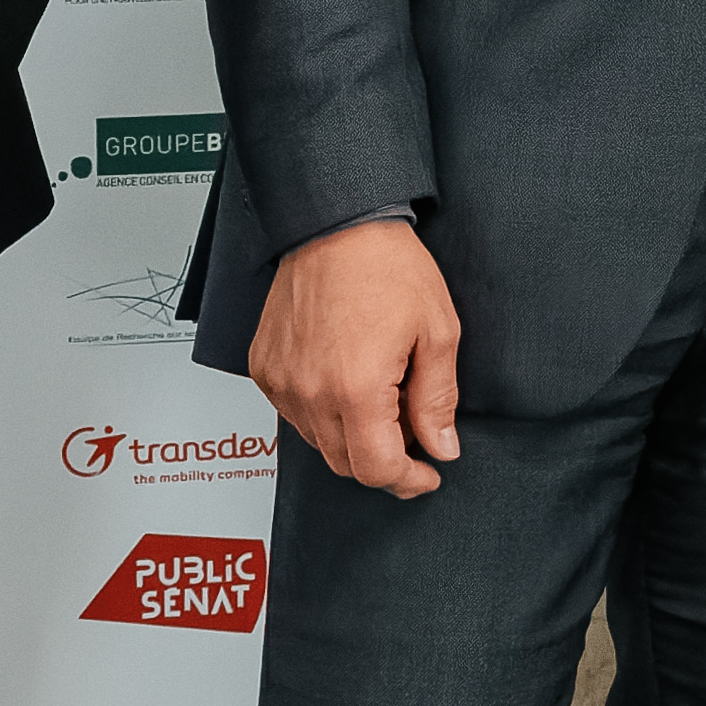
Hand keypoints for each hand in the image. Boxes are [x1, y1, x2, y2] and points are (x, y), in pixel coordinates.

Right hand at [250, 216, 464, 498]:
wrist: (335, 224)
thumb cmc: (387, 266)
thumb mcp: (437, 331)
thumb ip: (437, 399)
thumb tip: (442, 447)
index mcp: (356, 389)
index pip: (376, 470)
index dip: (408, 481)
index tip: (427, 473)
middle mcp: (309, 393)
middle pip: (345, 465)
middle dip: (383, 461)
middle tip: (413, 436)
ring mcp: (280, 382)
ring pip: (318, 443)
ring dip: (352, 436)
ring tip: (382, 396)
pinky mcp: (263, 369)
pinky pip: (293, 414)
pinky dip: (321, 412)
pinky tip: (345, 381)